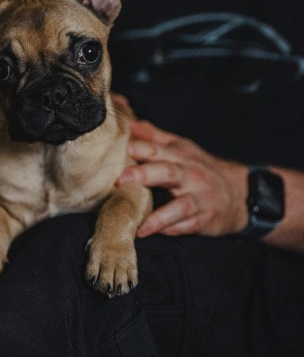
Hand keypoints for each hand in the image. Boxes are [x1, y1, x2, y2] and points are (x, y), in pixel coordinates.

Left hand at [116, 120, 248, 237]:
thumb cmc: (201, 168)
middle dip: (144, 174)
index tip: (117, 149)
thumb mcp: (181, 148)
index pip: (156, 149)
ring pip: (180, 205)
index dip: (137, 148)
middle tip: (120, 180)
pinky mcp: (206, 219)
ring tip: (140, 224)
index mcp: (180, 156)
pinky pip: (188, 226)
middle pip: (167, 172)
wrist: (240, 192)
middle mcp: (190, 175)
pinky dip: (172, 230)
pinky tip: (154, 233)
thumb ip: (154, 137)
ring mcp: (199, 198)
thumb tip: (129, 123)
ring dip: (159, 216)